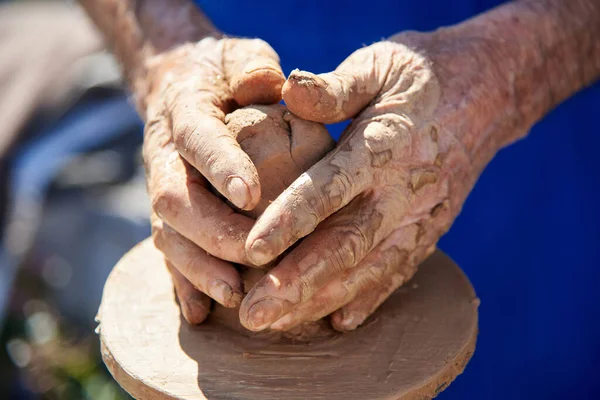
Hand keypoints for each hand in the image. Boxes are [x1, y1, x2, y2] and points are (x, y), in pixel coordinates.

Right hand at [143, 36, 284, 323]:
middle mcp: (165, 155)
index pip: (198, 139)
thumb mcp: (240, 55)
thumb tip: (267, 82)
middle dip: (213, 231)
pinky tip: (201, 313)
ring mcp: (163, 187)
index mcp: (184, 111)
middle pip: (174, 199)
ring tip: (234, 295)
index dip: (221, 166)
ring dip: (198, 268)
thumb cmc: (223, 73)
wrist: (181, 88)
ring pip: (168, 234)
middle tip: (253, 253)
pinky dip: (183, 284)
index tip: (252, 195)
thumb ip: (251, 66)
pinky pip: (169, 251)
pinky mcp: (168, 214)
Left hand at [239, 32, 492, 331]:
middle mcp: (405, 189)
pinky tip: (340, 322)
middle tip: (253, 316)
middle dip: (299, 284)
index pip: (330, 187)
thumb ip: (335, 87)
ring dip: (323, 300)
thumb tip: (288, 91)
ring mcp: (423, 214)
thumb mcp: (379, 63)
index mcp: (384, 144)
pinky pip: (400, 269)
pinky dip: (370, 298)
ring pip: (371, 268)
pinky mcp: (433, 228)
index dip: (291, 220)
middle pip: (348, 244)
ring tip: (278, 325)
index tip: (251, 251)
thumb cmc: (422, 73)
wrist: (490, 91)